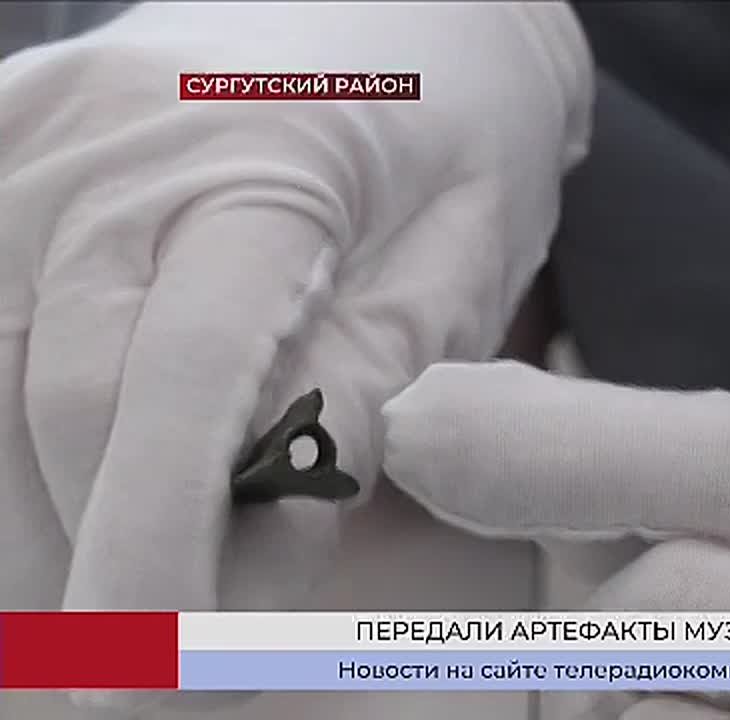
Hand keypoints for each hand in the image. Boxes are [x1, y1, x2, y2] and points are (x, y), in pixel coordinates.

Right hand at [0, 0, 589, 711]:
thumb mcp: (458, 272)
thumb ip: (360, 404)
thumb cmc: (459, 143)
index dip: (152, 546)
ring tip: (108, 598)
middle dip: (90, 559)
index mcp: (262, 162)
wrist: (410, 13)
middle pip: (50, 396)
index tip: (156, 677)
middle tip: (147, 670)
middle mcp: (113, 141)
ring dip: (30, 517)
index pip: (175, 379)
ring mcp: (31, 133)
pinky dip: (2, 433)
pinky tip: (56, 499)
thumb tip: (245, 569)